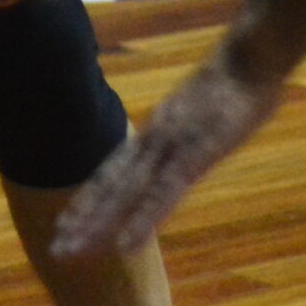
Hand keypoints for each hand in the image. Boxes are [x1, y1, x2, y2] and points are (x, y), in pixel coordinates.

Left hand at [49, 48, 287, 257]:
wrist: (250, 55)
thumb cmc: (230, 85)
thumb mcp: (197, 111)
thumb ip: (181, 133)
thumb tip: (173, 146)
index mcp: (155, 134)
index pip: (112, 172)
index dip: (88, 198)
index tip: (65, 224)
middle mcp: (153, 141)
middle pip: (111, 186)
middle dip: (83, 219)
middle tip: (56, 249)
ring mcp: (172, 148)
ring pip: (127, 192)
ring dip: (99, 223)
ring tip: (75, 250)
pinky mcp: (196, 153)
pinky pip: (165, 192)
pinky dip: (143, 219)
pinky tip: (127, 244)